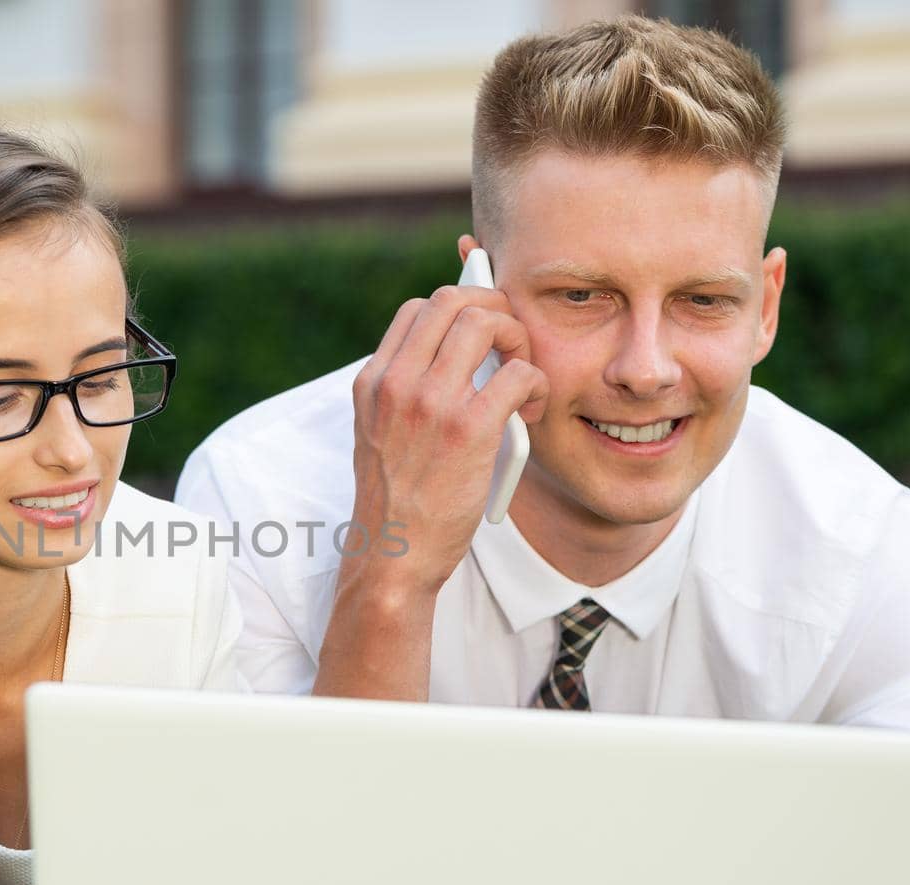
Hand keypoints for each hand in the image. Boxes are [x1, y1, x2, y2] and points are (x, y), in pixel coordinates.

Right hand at [344, 283, 548, 597]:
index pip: (418, 309)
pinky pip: (519, 374)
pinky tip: (535, 409)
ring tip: (524, 373)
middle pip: (453, 301)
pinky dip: (537, 383)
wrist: (392, 557)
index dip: (459, 308)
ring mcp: (431, 404)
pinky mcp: (469, 431)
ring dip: (518, 339)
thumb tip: (454, 359)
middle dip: (493, 309)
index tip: (481, 332)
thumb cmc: (395, 503)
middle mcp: (396, 384)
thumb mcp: (378, 435)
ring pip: (486, 322)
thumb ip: (404, 394)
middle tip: (511, 342)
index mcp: (372, 382)